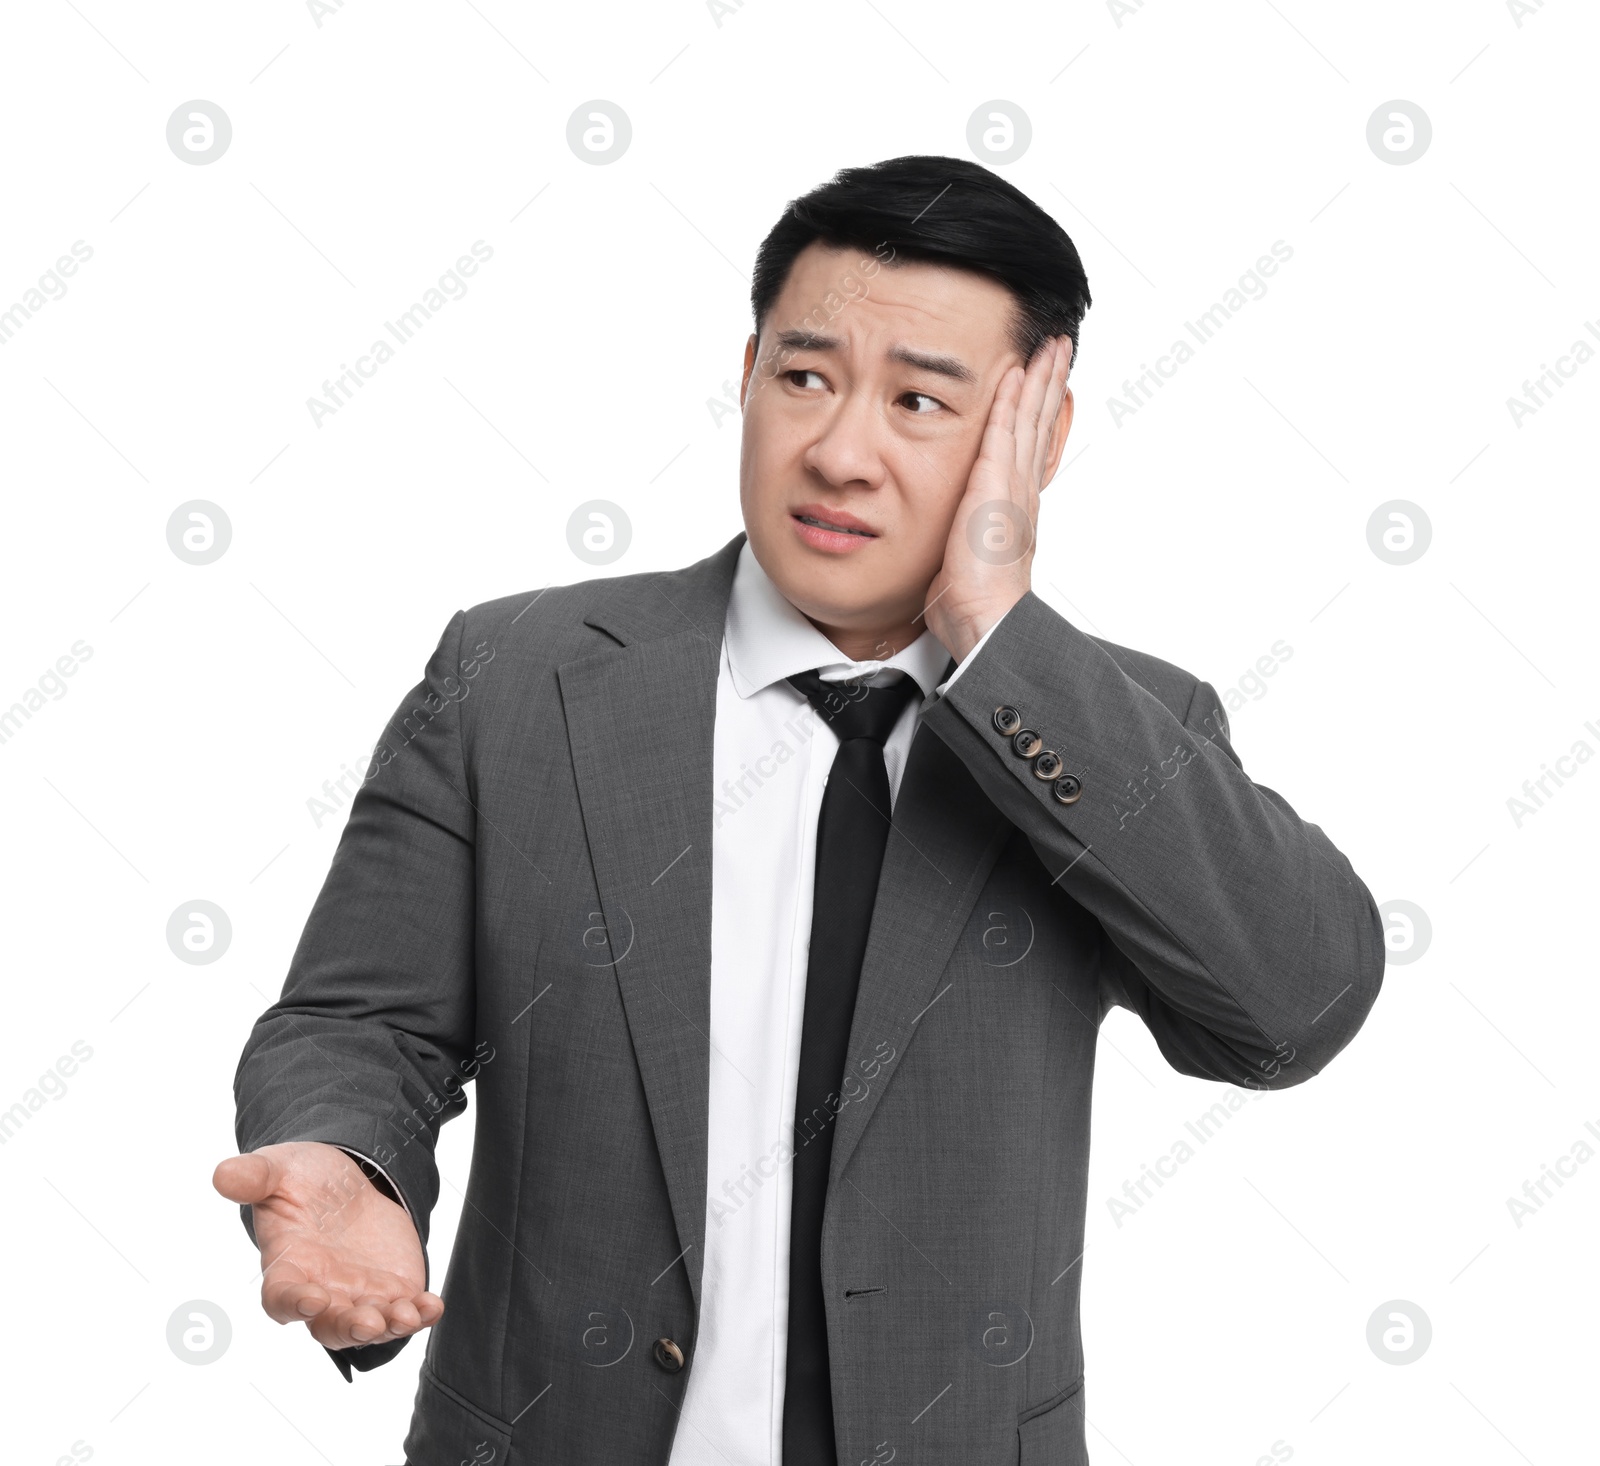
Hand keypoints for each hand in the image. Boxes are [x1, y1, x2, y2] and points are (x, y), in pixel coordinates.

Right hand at [213, 1141, 442, 1350]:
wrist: (348, 1178)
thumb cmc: (304, 1180)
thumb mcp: (280, 1169)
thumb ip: (255, 1176)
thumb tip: (223, 1173)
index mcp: (288, 1267)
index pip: (282, 1298)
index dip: (294, 1303)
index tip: (313, 1299)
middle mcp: (322, 1290)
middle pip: (330, 1325)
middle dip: (350, 1327)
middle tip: (369, 1321)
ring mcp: (358, 1294)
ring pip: (369, 1327)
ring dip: (389, 1327)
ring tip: (407, 1315)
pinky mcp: (392, 1289)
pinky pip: (405, 1312)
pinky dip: (419, 1315)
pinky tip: (433, 1306)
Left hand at [923, 335, 1073, 662]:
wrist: (985, 620)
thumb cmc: (972, 604)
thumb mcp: (962, 564)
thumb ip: (959, 547)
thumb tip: (946, 557)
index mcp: (1015, 507)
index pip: (1028, 447)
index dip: (1037, 413)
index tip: (1044, 383)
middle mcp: (1021, 492)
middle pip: (1040, 424)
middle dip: (1050, 384)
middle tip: (1061, 347)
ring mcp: (1013, 487)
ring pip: (1031, 420)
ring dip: (1041, 380)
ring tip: (1053, 346)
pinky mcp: (996, 486)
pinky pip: (1006, 432)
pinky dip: (1013, 400)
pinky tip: (1017, 373)